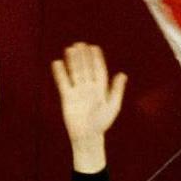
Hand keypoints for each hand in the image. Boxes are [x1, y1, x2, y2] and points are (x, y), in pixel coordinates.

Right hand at [52, 41, 126, 158]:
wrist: (87, 136)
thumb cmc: (102, 123)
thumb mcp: (113, 106)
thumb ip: (117, 90)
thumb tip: (122, 74)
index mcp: (101, 89)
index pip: (98, 70)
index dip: (96, 59)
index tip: (94, 47)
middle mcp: (89, 88)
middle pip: (85, 69)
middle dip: (83, 57)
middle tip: (80, 44)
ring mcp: (78, 92)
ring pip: (75, 73)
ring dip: (73, 61)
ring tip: (70, 49)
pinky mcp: (67, 97)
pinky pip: (63, 83)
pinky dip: (60, 73)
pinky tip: (57, 63)